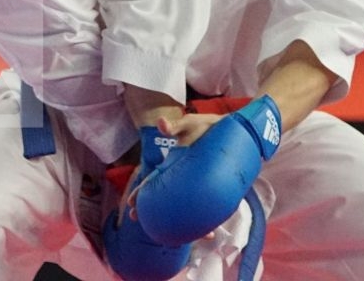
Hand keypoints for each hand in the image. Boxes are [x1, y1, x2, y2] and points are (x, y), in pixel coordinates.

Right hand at [132, 96, 282, 246]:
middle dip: (153, 214)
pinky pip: (207, 210)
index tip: (131, 204)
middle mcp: (181, 179)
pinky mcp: (212, 190)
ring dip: (183, 226)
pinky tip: (211, 234)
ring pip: (185, 210)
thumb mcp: (190, 124)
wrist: (232, 130)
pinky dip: (207, 223)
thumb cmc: (205, 126)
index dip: (141, 193)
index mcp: (171, 165)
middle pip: (164, 200)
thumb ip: (175, 125)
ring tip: (181, 239)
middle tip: (143, 223)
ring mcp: (195, 186)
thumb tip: (160, 123)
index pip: (153, 181)